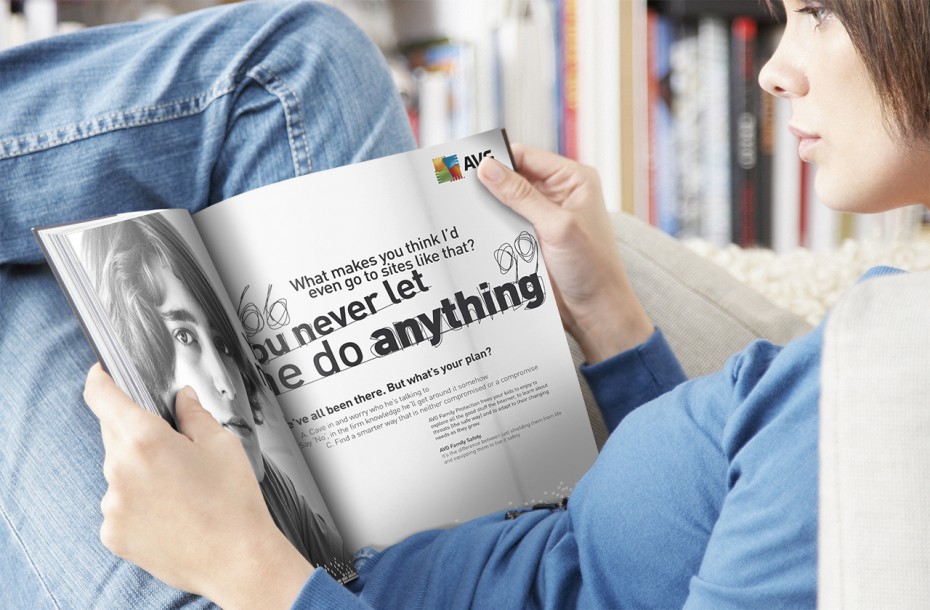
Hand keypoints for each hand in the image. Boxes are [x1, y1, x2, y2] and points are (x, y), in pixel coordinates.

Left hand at [83, 364, 312, 609]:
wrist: (237, 560)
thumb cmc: (234, 504)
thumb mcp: (223, 444)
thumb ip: (194, 415)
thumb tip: (182, 399)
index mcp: (145, 439)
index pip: (102, 396)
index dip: (100, 379)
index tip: (102, 374)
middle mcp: (120, 470)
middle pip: (114, 433)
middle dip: (139, 432)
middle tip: (175, 447)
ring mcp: (112, 505)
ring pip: (118, 471)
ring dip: (139, 470)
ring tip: (181, 489)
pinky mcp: (113, 533)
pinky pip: (119, 504)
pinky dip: (138, 502)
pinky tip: (171, 511)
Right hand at [478, 145, 652, 361]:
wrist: (595, 310)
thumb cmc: (591, 267)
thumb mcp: (556, 226)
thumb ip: (521, 196)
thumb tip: (487, 168)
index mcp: (573, 179)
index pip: (525, 156)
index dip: (497, 159)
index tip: (466, 166)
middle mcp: (558, 192)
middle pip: (513, 176)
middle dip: (488, 183)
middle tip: (456, 186)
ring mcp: (544, 215)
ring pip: (505, 200)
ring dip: (487, 206)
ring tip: (461, 207)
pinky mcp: (533, 237)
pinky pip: (505, 222)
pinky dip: (491, 224)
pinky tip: (474, 226)